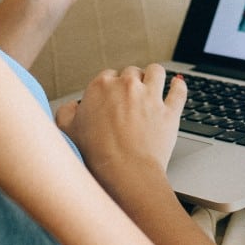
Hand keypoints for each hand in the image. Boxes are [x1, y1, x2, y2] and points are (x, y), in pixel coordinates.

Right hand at [55, 64, 186, 182]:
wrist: (124, 172)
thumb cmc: (96, 154)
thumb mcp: (67, 131)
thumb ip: (65, 112)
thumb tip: (72, 106)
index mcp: (101, 86)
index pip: (108, 75)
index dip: (110, 87)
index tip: (112, 97)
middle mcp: (127, 85)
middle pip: (131, 72)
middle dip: (131, 82)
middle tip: (130, 97)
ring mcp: (151, 96)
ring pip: (156, 71)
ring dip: (154, 76)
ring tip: (153, 85)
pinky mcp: (169, 110)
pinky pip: (179, 90)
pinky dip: (179, 86)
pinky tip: (177, 85)